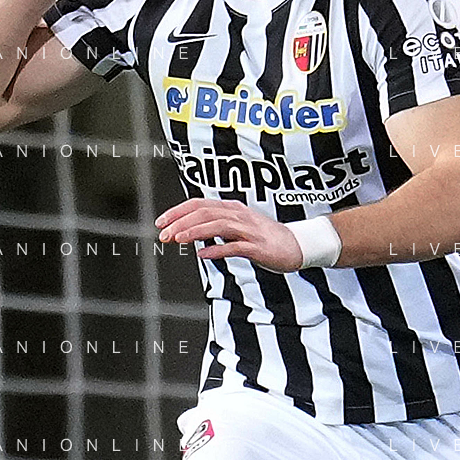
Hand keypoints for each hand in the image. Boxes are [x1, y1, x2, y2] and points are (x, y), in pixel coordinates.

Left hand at [155, 198, 303, 272]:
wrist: (299, 245)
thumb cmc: (267, 238)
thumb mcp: (240, 228)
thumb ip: (219, 227)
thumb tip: (194, 234)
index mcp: (232, 209)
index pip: (199, 204)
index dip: (178, 212)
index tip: (161, 222)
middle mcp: (239, 215)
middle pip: (205, 212)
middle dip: (181, 222)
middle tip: (163, 234)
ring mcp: (249, 230)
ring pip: (217, 225)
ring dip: (195, 231)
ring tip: (178, 240)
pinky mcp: (258, 246)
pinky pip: (235, 246)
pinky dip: (217, 249)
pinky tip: (203, 254)